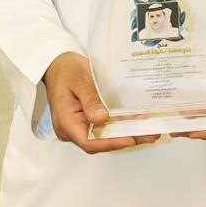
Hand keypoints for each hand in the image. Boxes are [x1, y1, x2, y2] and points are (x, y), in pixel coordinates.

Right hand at [42, 52, 159, 152]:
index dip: (112, 143)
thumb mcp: (80, 79)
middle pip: (98, 141)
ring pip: (102, 135)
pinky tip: (134, 123)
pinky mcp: (83, 120)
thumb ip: (90, 99)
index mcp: (66, 122)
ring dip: (124, 133)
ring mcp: (77, 126)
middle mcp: (70, 129)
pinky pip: (101, 127)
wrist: (56, 63)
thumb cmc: (66, 69)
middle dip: (124, 138)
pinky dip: (117, 126)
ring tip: (148, 131)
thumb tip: (101, 119)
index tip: (131, 138)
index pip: (89, 141)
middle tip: (149, 135)